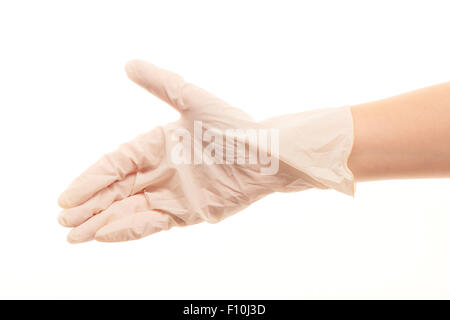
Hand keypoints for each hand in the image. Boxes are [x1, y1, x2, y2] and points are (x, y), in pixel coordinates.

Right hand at [57, 60, 310, 242]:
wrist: (265, 157)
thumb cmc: (233, 127)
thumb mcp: (194, 100)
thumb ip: (162, 84)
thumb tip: (129, 63)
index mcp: (155, 145)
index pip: (114, 164)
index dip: (90, 181)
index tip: (67, 197)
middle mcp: (158, 170)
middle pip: (116, 191)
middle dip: (89, 206)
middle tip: (63, 220)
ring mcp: (170, 193)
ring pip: (128, 210)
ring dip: (101, 222)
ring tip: (75, 236)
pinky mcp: (184, 212)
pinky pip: (151, 223)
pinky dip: (128, 229)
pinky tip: (106, 234)